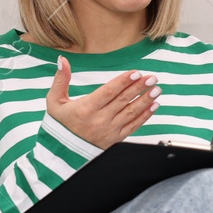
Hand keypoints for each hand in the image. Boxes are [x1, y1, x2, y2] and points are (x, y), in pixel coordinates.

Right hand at [46, 57, 160, 148]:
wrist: (63, 152)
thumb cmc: (60, 123)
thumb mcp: (55, 101)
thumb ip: (60, 80)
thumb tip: (62, 60)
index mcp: (85, 109)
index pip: (108, 92)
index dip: (123, 82)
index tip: (135, 73)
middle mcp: (99, 120)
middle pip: (123, 101)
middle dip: (139, 88)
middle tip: (152, 77)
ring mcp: (109, 131)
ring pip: (131, 113)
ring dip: (145, 100)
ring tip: (156, 89)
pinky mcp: (115, 139)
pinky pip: (133, 126)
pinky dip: (145, 116)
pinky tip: (154, 105)